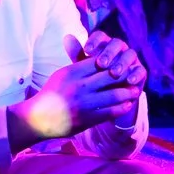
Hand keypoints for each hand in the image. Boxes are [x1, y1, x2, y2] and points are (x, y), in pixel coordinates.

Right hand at [10, 56, 141, 147]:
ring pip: (114, 95)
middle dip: (125, 75)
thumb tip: (97, 55)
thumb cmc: (52, 93)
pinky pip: (110, 112)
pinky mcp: (87, 119)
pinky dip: (121, 108)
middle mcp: (79, 86)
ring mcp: (83, 104)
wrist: (38, 118)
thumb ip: (78, 64)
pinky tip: (127, 105)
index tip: (123, 61)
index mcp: (72, 72)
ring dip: (127, 93)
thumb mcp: (62, 74)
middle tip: (135, 74)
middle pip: (109, 76)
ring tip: (135, 91)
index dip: (113, 61)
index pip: (99, 61)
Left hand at [76, 32, 148, 120]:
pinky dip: (136, 74)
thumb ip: (77, 54)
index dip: (95, 41)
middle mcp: (119, 49)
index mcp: (104, 45)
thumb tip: (66, 36)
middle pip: (116, 43)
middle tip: (101, 63)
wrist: (108, 100)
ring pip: (130, 54)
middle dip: (109, 53)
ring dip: (122, 63)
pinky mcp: (140, 72)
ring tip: (114, 73)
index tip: (87, 50)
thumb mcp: (84, 70)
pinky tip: (129, 81)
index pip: (101, 36)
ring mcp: (131, 60)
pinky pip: (141, 70)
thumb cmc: (92, 81)